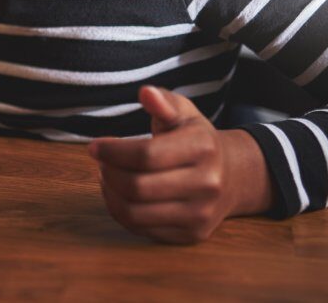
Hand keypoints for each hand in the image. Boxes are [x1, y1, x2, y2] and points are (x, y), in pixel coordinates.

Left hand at [88, 86, 271, 243]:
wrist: (232, 176)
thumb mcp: (184, 114)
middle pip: (137, 187)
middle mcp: (207, 184)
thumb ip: (163, 102)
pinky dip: (121, 212)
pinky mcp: (192, 234)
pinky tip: (119, 194)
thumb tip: (145, 92)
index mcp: (203, 148)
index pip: (145, 155)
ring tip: (107, 177)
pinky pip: (142, 229)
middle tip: (101, 162)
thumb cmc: (196, 139)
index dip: (112, 151)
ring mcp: (200, 213)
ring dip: (110, 194)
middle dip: (109, 173)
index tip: (95, 146)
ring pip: (135, 213)